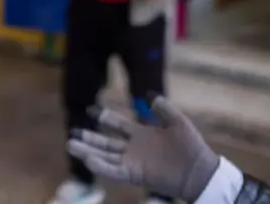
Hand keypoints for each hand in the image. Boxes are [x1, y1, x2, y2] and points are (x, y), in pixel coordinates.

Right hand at [67, 97, 219, 201]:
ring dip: (88, 151)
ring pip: (105, 156)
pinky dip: (101, 166)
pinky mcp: (135, 175)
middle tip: (72, 133)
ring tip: (70, 145)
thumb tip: (149, 95)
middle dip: (89, 138)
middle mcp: (133, 148)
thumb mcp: (177, 121)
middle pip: (106, 142)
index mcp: (142, 134)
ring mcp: (133, 162)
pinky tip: (88, 160)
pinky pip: (114, 171)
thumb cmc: (191, 146)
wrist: (199, 170)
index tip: (89, 109)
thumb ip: (163, 108)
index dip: (104, 117)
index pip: (117, 124)